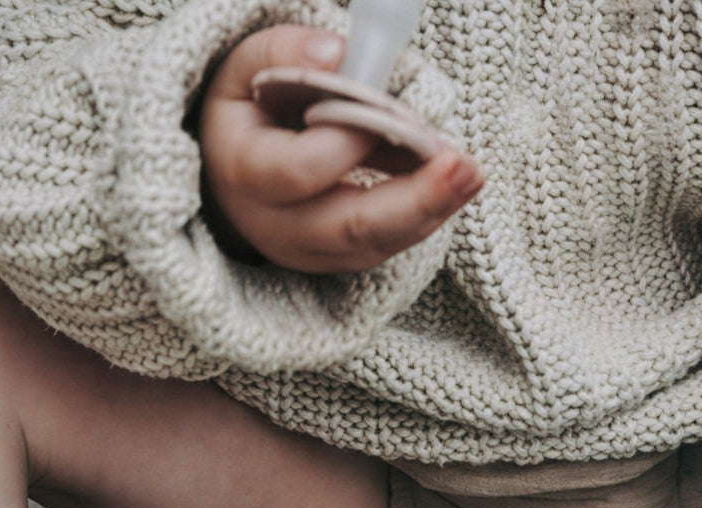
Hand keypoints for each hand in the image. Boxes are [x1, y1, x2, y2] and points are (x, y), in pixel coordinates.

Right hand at [198, 26, 483, 272]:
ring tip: (472, 174)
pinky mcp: (337, 261)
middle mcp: (275, 226)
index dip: (352, 141)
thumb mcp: (247, 69)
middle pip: (350, 228)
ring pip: (376, 244)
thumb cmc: (247, 113)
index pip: (304, 169)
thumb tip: (339, 56)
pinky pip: (386, 246)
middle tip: (465, 167)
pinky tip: (455, 184)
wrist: (229, 172)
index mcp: (244, 173)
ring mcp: (307, 252)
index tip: (394, 114)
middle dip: (414, 199)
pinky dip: (423, 215)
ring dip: (431, 210)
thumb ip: (285, 52)